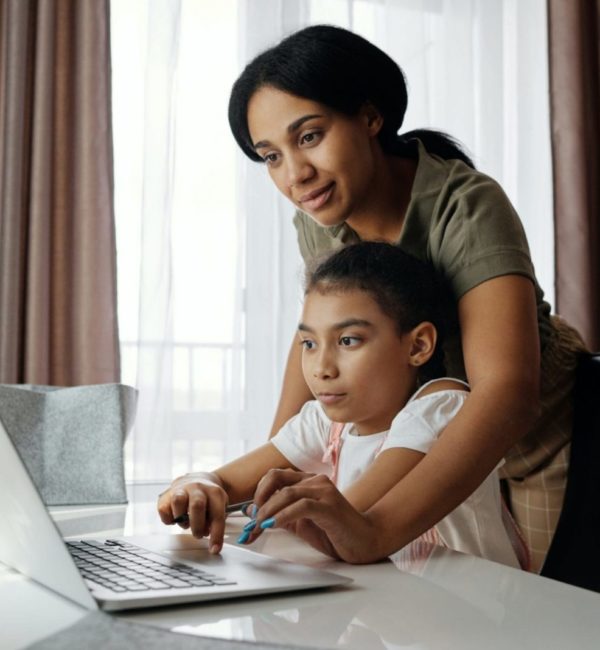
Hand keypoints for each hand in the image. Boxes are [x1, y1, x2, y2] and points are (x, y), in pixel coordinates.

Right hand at [157, 473, 226, 553]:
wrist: (198, 479)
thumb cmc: (209, 498)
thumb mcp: (219, 506)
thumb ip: (215, 521)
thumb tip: (209, 538)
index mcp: (214, 492)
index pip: (217, 515)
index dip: (216, 534)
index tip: (214, 549)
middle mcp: (197, 488)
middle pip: (197, 505)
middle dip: (197, 526)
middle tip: (199, 534)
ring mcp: (181, 489)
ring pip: (178, 501)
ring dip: (182, 520)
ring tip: (186, 523)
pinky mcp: (166, 495)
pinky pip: (163, 509)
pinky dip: (168, 519)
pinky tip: (175, 518)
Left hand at [242, 469, 379, 563]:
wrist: (364, 541)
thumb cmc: (334, 532)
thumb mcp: (299, 523)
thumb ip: (278, 514)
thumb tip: (250, 511)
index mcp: (308, 481)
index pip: (275, 476)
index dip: (258, 493)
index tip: (251, 515)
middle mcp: (315, 481)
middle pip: (276, 478)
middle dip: (259, 500)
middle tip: (252, 522)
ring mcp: (324, 491)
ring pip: (286, 492)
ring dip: (267, 511)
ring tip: (259, 527)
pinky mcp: (330, 507)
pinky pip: (301, 506)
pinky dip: (283, 516)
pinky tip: (274, 526)